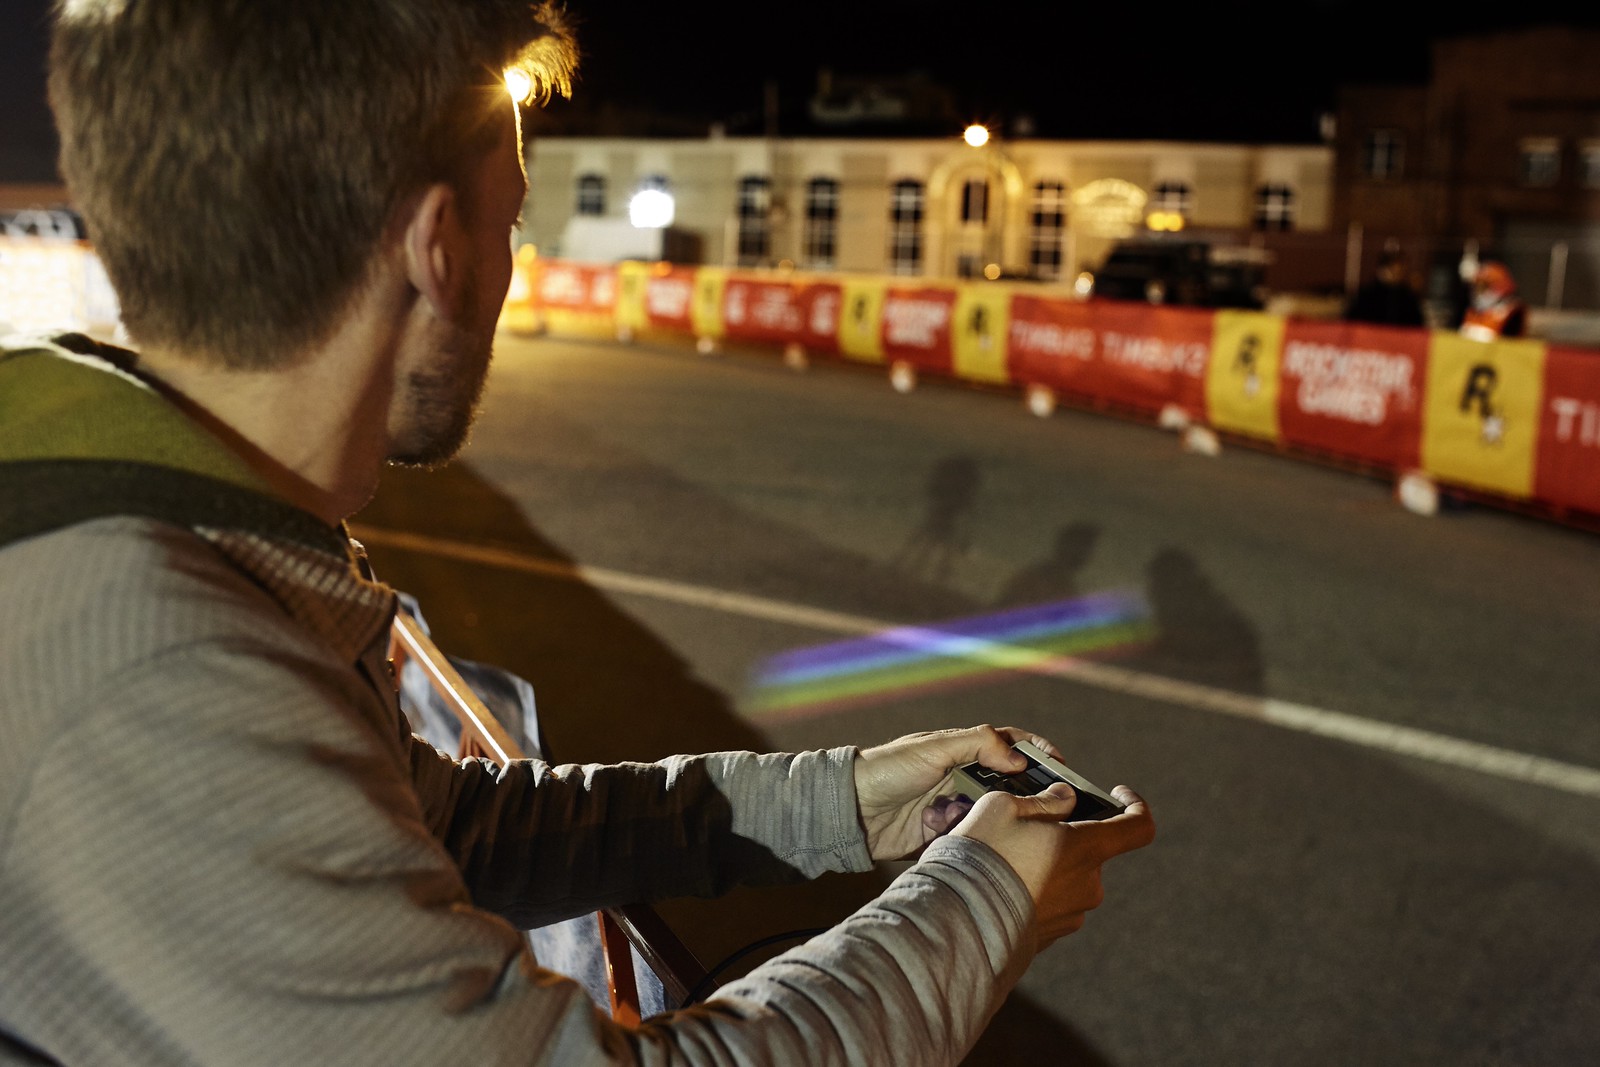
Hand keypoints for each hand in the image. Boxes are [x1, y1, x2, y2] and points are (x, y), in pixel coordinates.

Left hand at [853, 725, 1058, 860]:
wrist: (850, 811)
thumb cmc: (887, 769)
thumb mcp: (933, 748)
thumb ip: (976, 745)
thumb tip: (1018, 759)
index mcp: (962, 751)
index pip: (1010, 746)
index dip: (1037, 753)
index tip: (1062, 766)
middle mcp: (963, 779)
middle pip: (1010, 786)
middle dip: (1032, 796)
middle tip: (1058, 808)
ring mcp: (956, 809)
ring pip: (996, 816)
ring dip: (1008, 822)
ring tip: (1030, 832)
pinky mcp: (946, 838)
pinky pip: (975, 841)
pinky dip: (984, 844)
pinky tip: (999, 850)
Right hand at [953, 783, 1153, 946]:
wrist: (957, 919)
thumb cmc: (981, 854)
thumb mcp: (1003, 806)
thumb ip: (1044, 799)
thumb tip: (1065, 798)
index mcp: (1085, 848)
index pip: (1138, 826)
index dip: (1136, 805)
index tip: (1117, 793)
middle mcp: (1088, 884)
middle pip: (1091, 851)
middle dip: (1064, 836)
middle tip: (1024, 830)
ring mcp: (1072, 914)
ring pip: (1069, 877)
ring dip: (1048, 864)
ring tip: (1005, 860)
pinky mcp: (1053, 935)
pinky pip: (1053, 903)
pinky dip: (1036, 890)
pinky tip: (1001, 886)